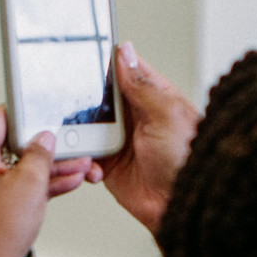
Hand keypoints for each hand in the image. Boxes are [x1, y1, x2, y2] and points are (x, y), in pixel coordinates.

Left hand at [0, 107, 58, 256]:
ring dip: (43, 171)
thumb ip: (40, 155)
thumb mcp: (29, 185)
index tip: (44, 114)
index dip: (25, 114)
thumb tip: (43, 140)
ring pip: (12, 172)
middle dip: (43, 149)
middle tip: (67, 147)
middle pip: (8, 147)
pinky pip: (8, 192)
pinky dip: (31, 190)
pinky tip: (59, 187)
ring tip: (74, 169)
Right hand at [84, 42, 200, 234]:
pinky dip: (84, 159)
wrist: (182, 205)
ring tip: (79, 139)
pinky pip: (86, 155)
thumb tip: (125, 52)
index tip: (81, 51)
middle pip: (98, 96)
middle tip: (68, 101)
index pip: (124, 69)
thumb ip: (142, 85)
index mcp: (153, 96)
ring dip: (80, 132)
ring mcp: (120, 138)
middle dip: (82, 99)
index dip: (104, 59)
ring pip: (86, 125)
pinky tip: (92, 165)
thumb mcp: (167, 114)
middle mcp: (135, 115)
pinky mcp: (109, 163)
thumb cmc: (187, 159)